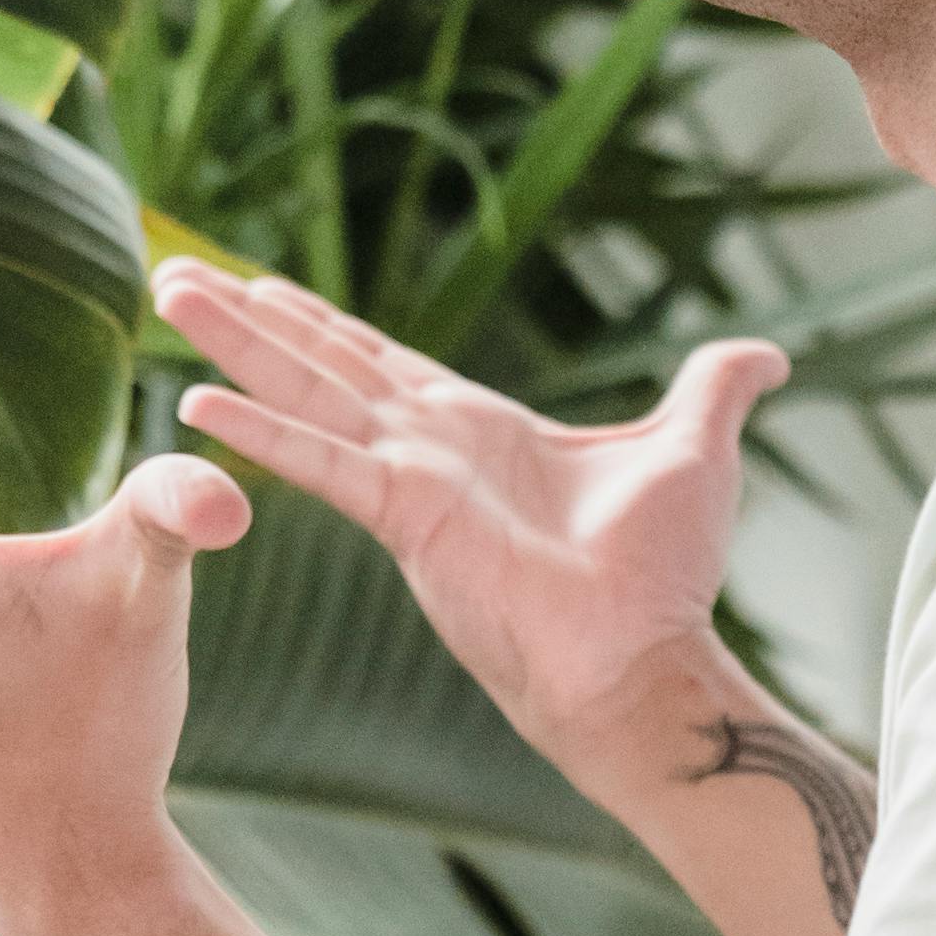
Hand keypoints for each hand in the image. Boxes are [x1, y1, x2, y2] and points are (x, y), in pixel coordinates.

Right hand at [156, 262, 788, 808]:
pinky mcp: (407, 516)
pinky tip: (198, 402)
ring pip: (306, 392)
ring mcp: (408, 482)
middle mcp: (427, 451)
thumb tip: (765, 354)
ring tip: (170, 295)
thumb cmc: (666, 577)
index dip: (319, 322)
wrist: (648, 660)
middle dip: (249, 319)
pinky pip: (322, 463)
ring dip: (237, 344)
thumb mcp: (693, 450)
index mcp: (478, 430)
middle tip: (175, 275)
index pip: (380, 361)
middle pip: (321, 365)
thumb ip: (713, 390)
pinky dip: (263, 432)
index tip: (261, 282)